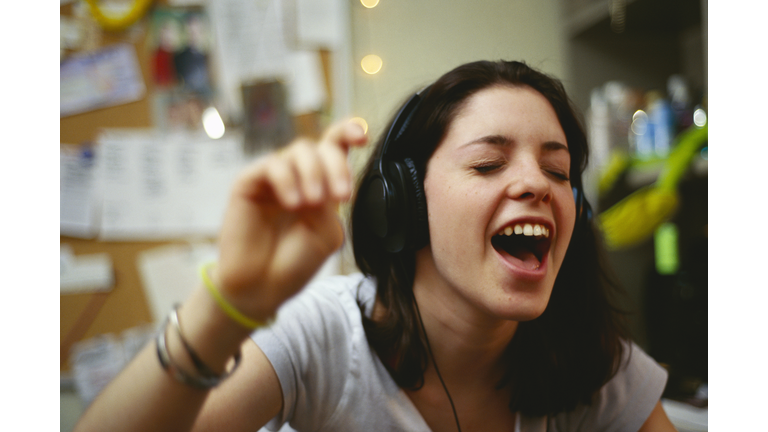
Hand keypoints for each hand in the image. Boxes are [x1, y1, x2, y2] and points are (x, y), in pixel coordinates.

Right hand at [213, 120, 367, 320]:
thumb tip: (324, 177)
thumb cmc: (294, 263)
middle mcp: (298, 176)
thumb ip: (329, 201)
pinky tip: (293, 203)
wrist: (262, 287)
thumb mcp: (326, 232)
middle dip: (337, 166)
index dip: (349, 133)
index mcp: (322, 185)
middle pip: (321, 146)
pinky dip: (288, 179)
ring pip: (299, 150)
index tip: (363, 138)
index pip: (335, 148)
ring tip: (312, 203)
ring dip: (313, 173)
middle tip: (341, 196)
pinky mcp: (249, 182)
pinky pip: (273, 164)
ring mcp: (273, 178)